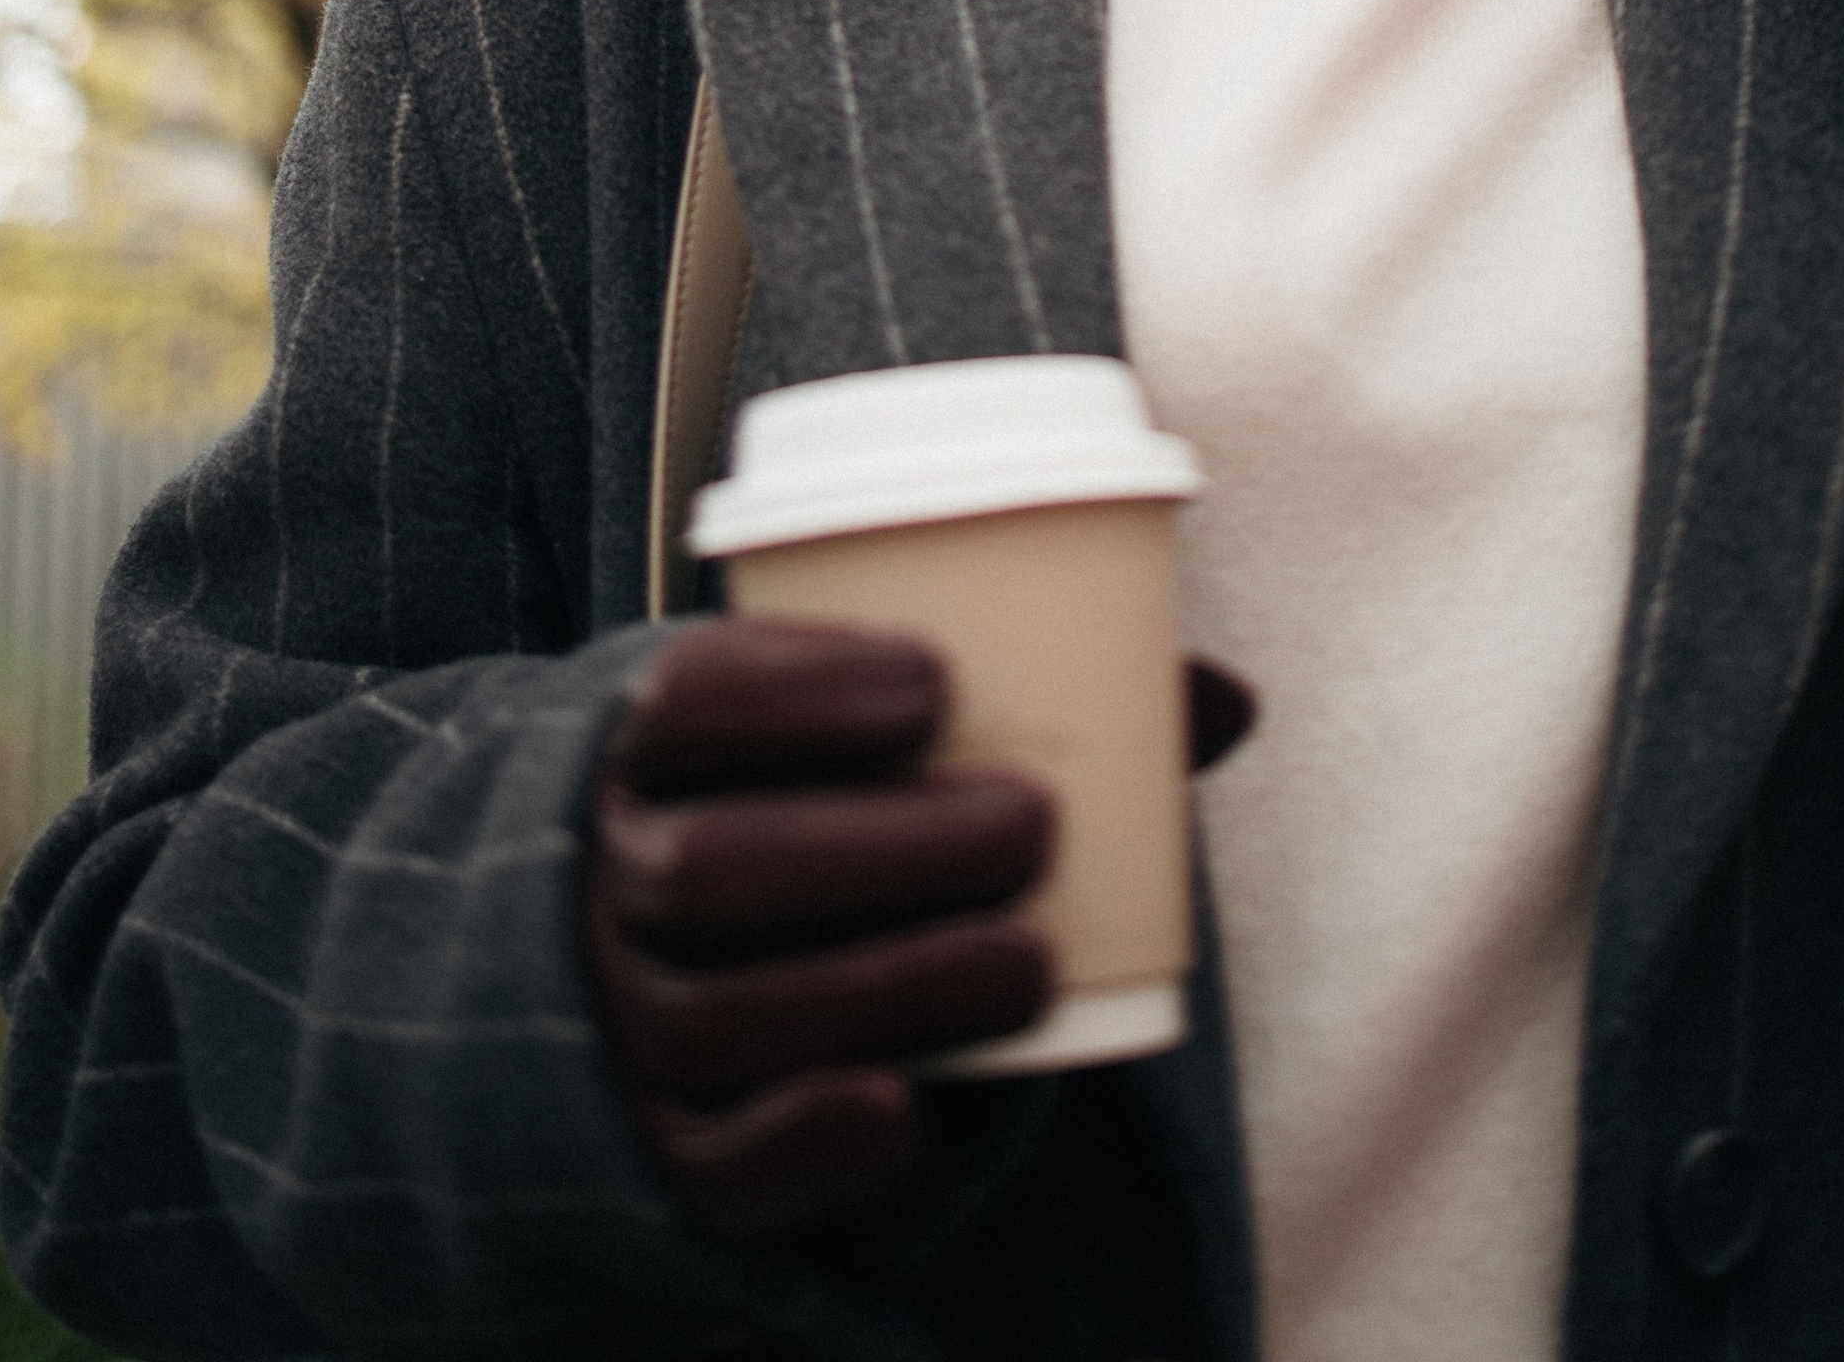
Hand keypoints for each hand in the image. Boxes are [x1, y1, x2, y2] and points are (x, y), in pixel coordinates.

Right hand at [581, 622, 1257, 1245]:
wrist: (657, 957)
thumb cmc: (806, 811)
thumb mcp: (864, 742)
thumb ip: (1034, 708)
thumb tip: (1223, 695)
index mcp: (654, 749)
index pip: (692, 702)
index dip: (802, 689)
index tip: (939, 680)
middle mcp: (620, 879)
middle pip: (715, 864)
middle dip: (882, 847)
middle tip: (1034, 823)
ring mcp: (626, 1019)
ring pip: (724, 1012)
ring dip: (889, 984)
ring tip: (1033, 959)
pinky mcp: (659, 1149)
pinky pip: (714, 1163)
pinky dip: (809, 1140)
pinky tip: (912, 1110)